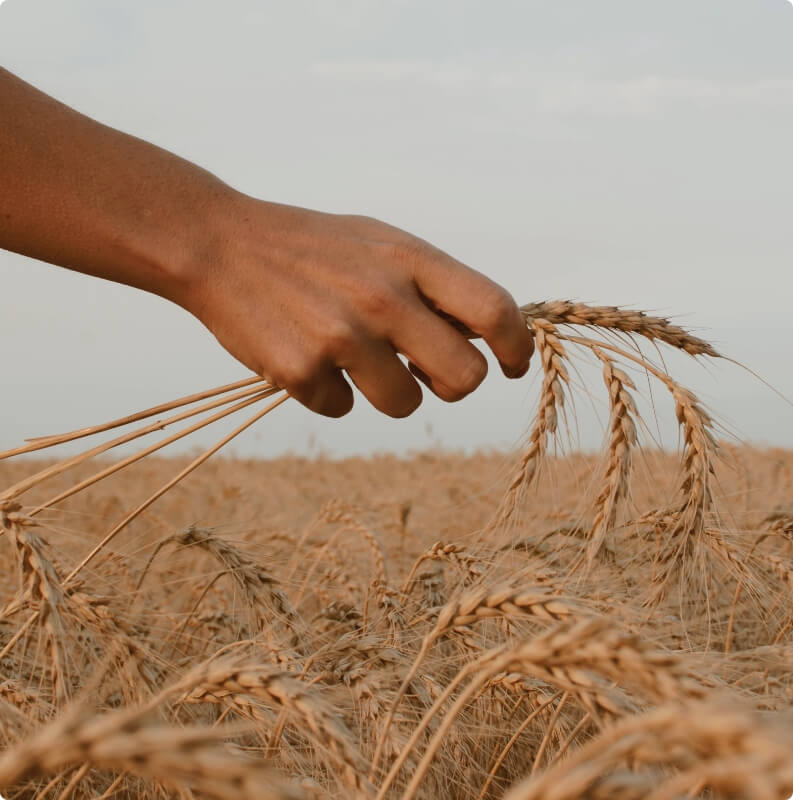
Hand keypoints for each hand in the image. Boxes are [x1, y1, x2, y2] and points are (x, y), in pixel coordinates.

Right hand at [179, 197, 533, 417]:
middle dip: (451, 384)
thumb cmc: (311, 247)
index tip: (513, 365)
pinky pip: (342, 409)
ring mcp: (342, 337)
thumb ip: (430, 285)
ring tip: (353, 359)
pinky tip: (306, 357)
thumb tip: (479, 338)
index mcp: (409, 260)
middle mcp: (383, 298)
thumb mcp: (378, 242)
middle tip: (426, 373)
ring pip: (405, 404)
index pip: (493, 310)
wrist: (220, 244)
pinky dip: (330, 393)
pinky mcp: (301, 372)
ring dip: (388, 393)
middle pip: (464, 378)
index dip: (516, 346)